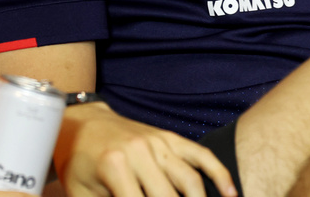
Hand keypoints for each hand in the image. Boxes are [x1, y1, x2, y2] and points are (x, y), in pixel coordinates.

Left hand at [54, 103, 235, 196]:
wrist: (81, 121)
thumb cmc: (78, 161)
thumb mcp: (80, 194)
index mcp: (115, 167)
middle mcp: (140, 152)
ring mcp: (158, 143)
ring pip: (191, 181)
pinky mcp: (169, 138)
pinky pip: (200, 155)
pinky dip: (219, 175)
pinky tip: (230, 194)